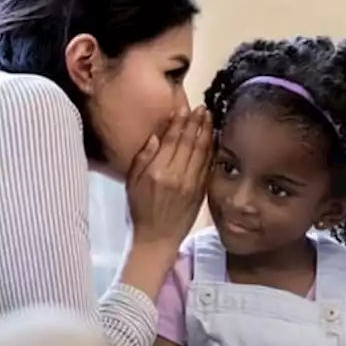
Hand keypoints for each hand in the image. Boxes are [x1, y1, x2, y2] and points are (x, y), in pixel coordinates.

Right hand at [126, 106, 212, 249]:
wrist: (157, 238)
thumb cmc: (141, 210)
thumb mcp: (132, 184)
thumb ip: (142, 158)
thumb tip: (155, 137)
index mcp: (157, 172)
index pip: (171, 140)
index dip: (179, 122)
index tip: (184, 108)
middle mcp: (176, 175)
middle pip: (189, 142)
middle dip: (196, 122)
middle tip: (201, 107)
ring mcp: (191, 183)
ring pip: (202, 151)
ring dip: (206, 132)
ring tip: (209, 117)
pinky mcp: (201, 191)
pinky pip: (208, 165)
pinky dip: (212, 150)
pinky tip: (213, 138)